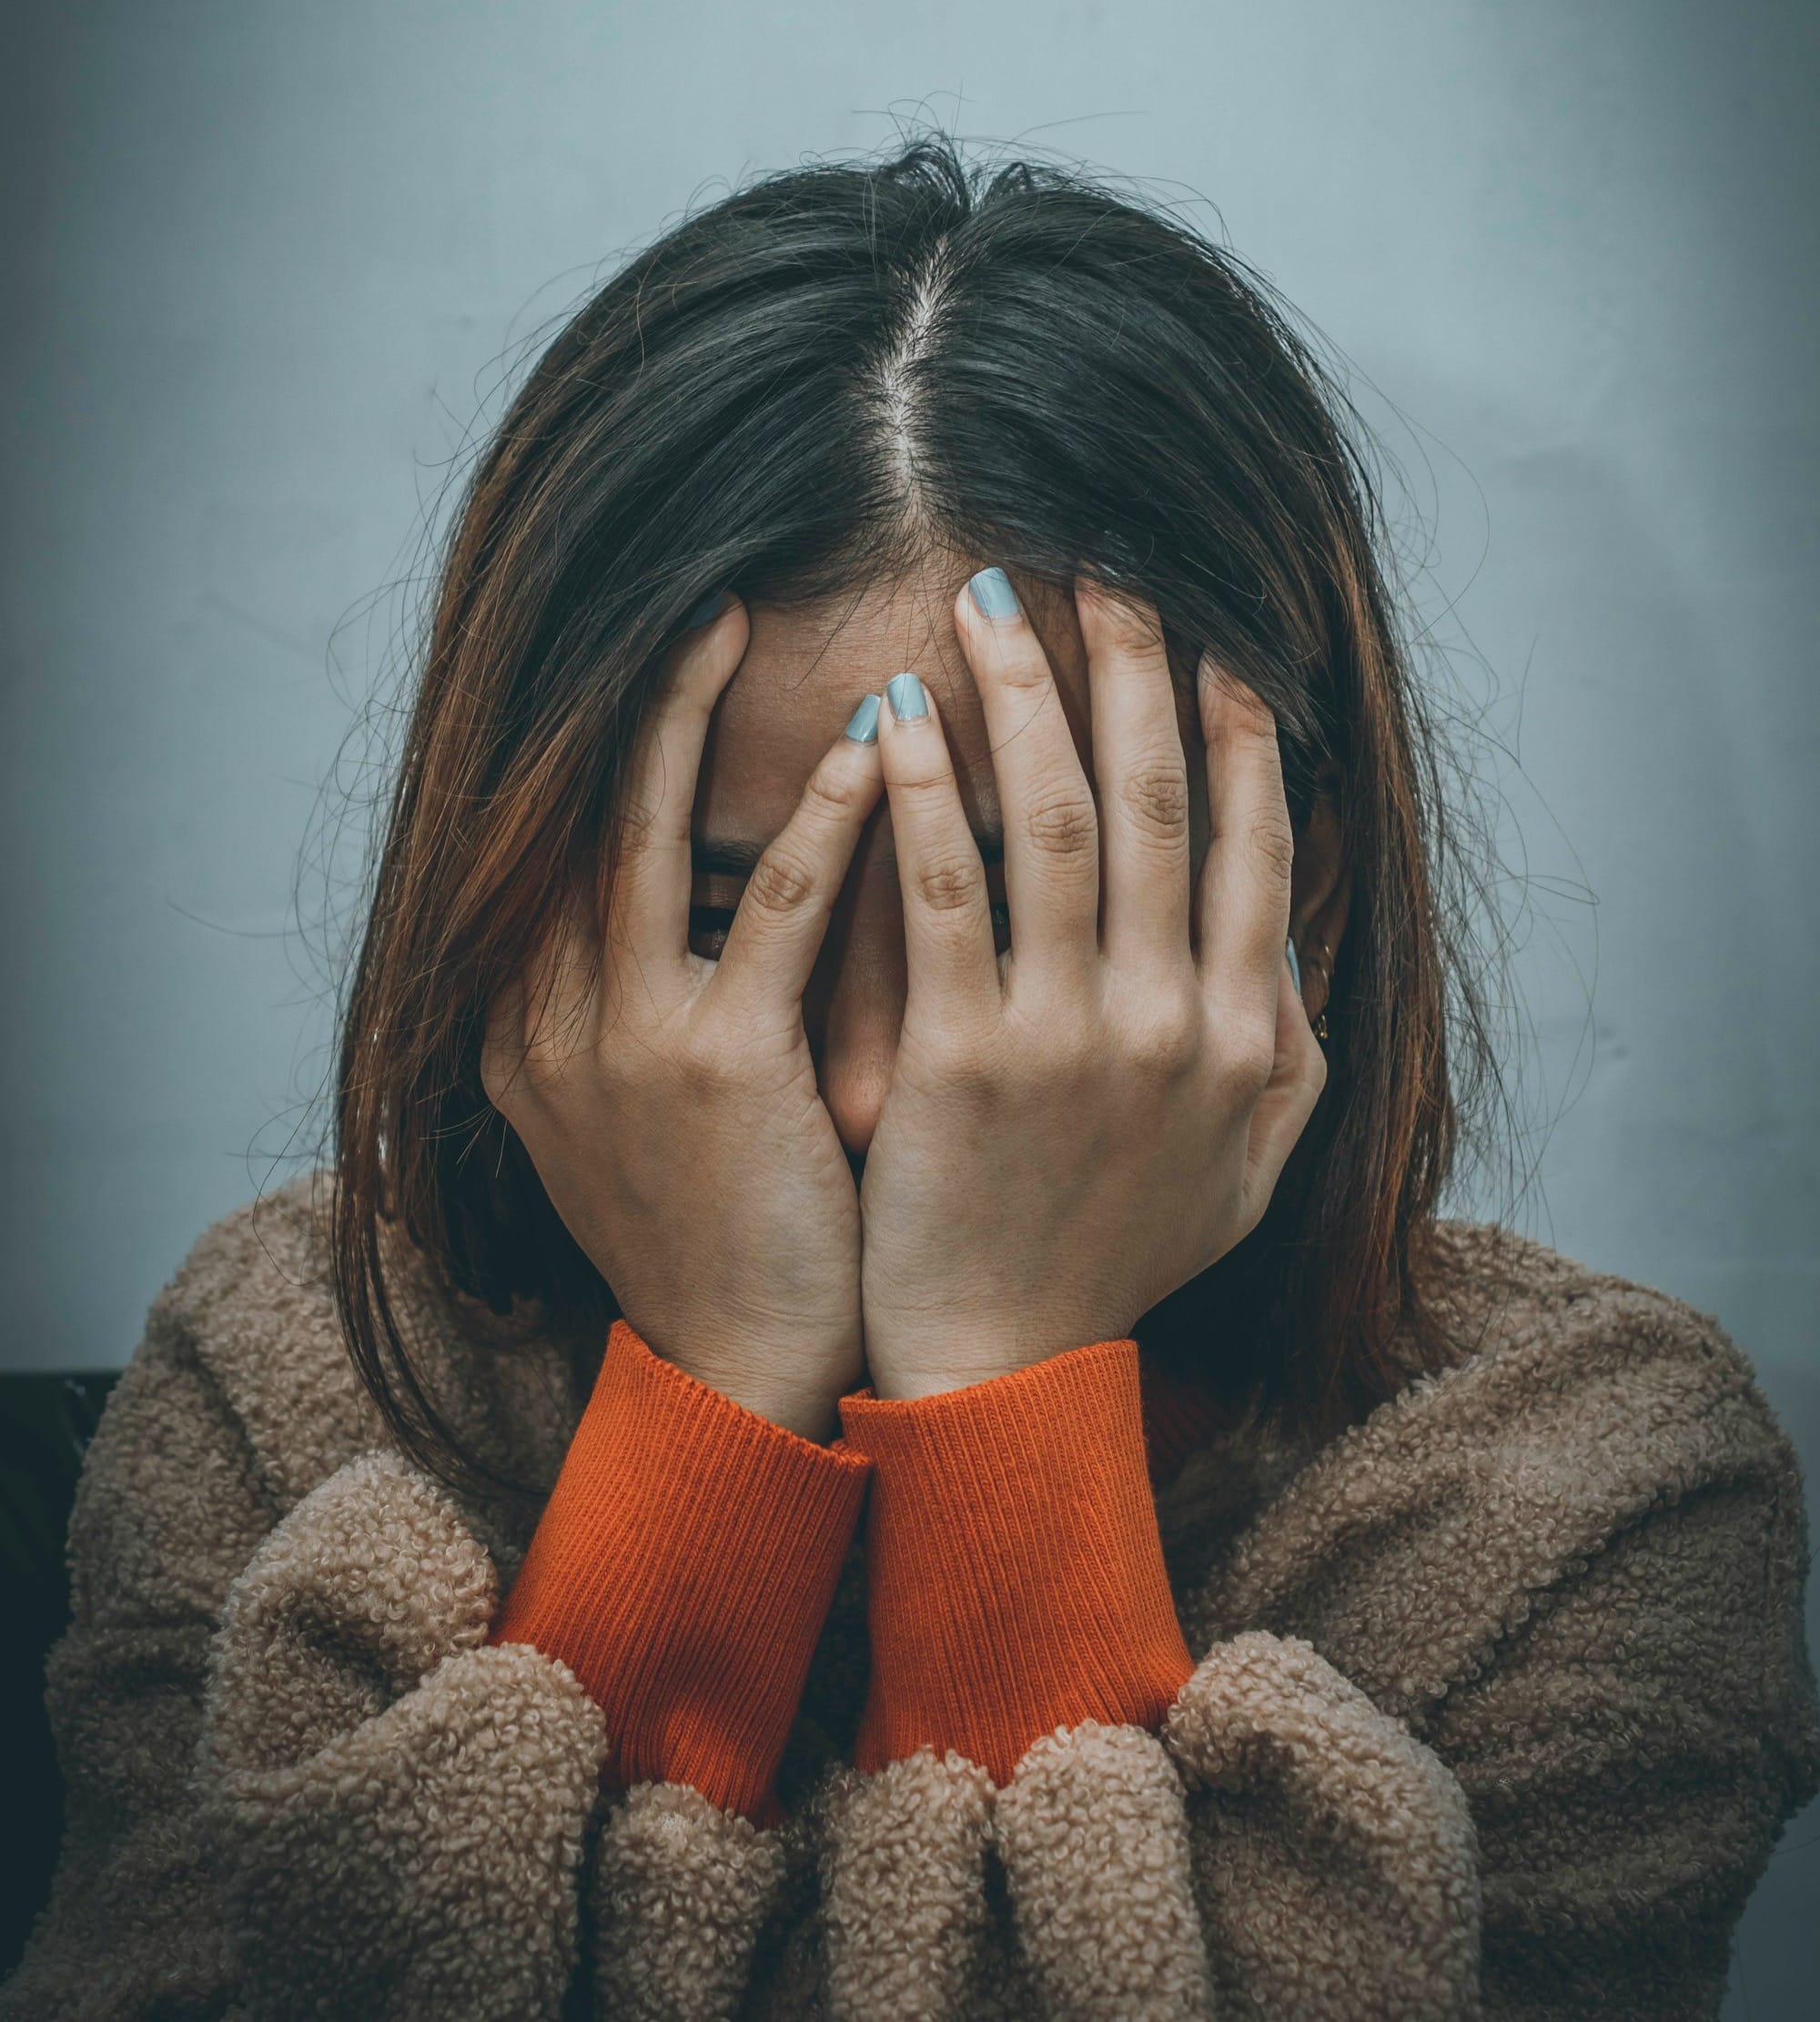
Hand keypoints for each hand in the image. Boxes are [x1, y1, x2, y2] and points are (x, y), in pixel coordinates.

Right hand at [480, 598, 882, 1441]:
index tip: (661, 654)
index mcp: (530, 1022)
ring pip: (644, 836)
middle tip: (696, 592)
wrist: (739, 1370)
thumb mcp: (647, 1106)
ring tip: (743, 619)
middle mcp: (548, 1017)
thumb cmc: (723, 1228)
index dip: (601, 740)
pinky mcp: (713, 1071)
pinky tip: (873, 749)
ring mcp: (620, 1041)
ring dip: (692, 718)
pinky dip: (820, 824)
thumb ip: (651, 995)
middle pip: (574, 813)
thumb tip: (712, 887)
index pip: (554, 844)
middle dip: (630, 698)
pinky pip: (769, 915)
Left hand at [858, 572, 1326, 1400]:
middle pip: (1156, 802)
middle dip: (1132, 670)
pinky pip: (944, 894)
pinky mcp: (964, 1059)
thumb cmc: (1113, 1263)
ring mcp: (1071, 1036)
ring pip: (1054, 821)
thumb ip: (1288, 1055)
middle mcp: (1173, 1019)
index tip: (1210, 641)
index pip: (1250, 845)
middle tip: (1103, 567)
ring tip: (990, 601)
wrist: (1003, 1369)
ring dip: (1027, 696)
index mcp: (1243, 1035)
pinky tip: (896, 713)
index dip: (1234, 731)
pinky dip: (922, 795)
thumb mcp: (1244, 1174)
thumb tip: (1290, 941)